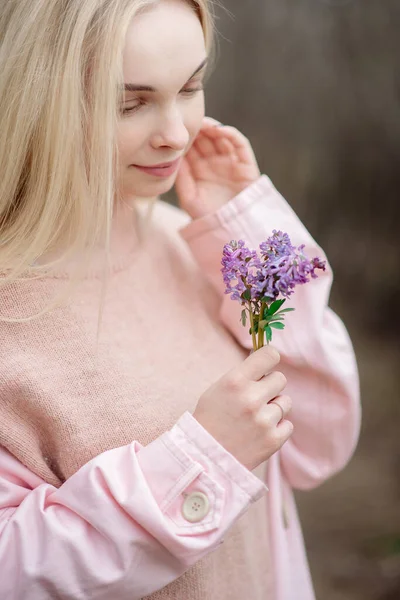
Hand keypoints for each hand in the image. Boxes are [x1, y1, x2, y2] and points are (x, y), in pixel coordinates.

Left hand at [175, 117, 260, 219]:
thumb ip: (182, 177)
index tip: (177, 129)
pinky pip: (240, 144)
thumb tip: (175, 155)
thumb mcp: (189, 198)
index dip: (186, 136)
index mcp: (200, 170)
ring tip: (203, 123)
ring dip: (213, 128)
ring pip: (222, 138)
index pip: (192, 147)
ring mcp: (230, 163)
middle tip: (189, 120)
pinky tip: (219, 130)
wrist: (232, 231)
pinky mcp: (245, 164)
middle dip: (198, 128)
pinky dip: (231, 134)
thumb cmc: (208, 218)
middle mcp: (215, 164)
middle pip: (206, 139)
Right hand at [193, 346, 292, 470]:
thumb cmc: (210, 420)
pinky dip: (277, 427)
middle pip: (280, 378)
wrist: (203, 459)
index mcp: (235, 381)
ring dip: (274, 408)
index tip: (267, 365)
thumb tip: (268, 360)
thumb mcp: (218, 389)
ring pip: (285, 402)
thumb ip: (243, 375)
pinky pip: (288, 424)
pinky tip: (259, 432)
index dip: (270, 358)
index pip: (269, 355)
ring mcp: (264, 420)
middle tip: (256, 397)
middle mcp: (251, 398)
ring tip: (254, 419)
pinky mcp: (273, 440)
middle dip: (270, 386)